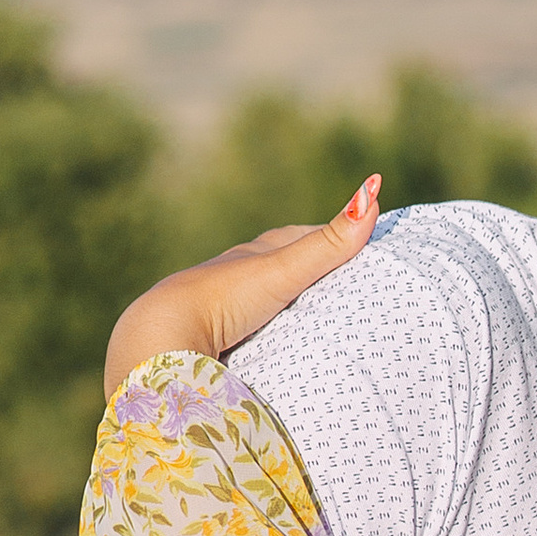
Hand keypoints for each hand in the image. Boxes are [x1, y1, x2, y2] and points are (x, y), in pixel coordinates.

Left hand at [104, 179, 382, 397]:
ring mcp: (222, 311)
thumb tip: (374, 188)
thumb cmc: (221, 299)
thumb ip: (328, 244)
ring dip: (288, 305)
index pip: (300, 238)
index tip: (364, 240)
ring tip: (317, 315)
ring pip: (262, 301)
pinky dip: (270, 335)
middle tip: (345, 275)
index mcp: (252, 257)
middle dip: (310, 267)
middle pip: (280, 266)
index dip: (332, 237)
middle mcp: (235, 278)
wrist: (162, 341)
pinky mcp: (215, 343)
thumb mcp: (282, 271)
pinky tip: (277, 347)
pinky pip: (252, 334)